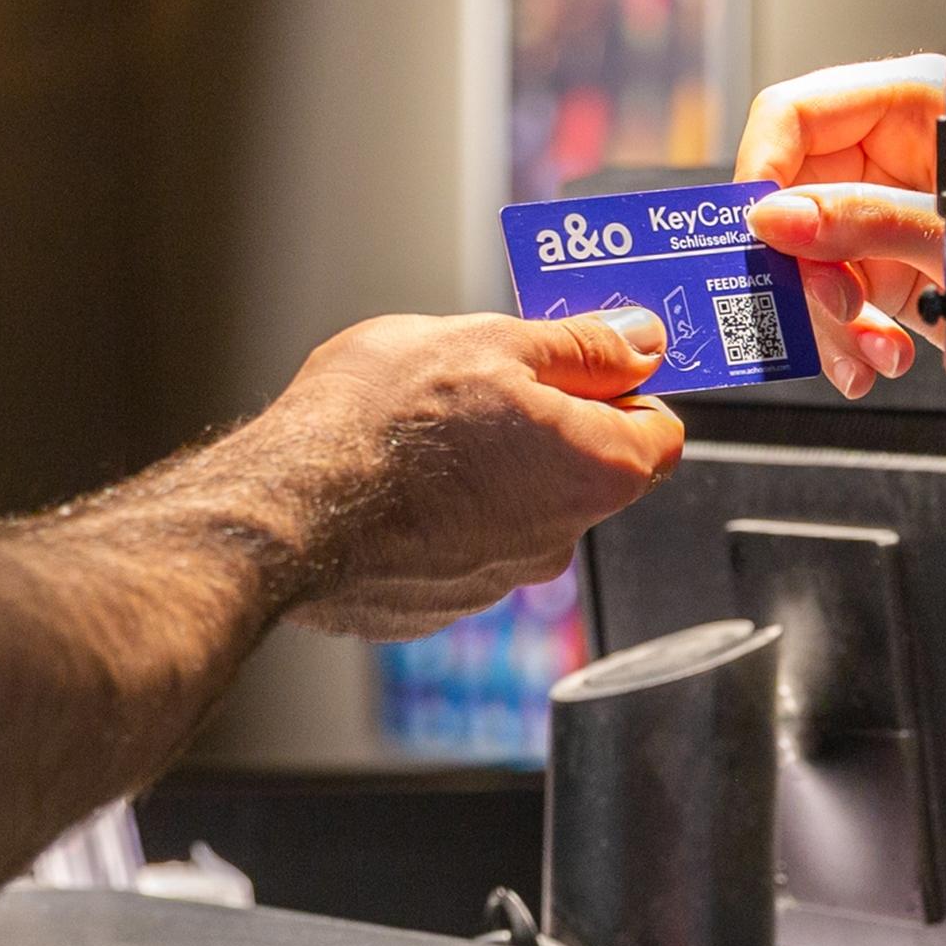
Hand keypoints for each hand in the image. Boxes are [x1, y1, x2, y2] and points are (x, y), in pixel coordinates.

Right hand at [256, 307, 685, 638]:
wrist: (287, 506)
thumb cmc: (385, 421)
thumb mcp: (495, 343)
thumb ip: (581, 346)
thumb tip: (640, 341)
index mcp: (598, 470)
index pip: (658, 430)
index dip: (621, 387)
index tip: (581, 361)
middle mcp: (562, 540)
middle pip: (584, 469)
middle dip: (546, 424)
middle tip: (482, 383)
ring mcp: (499, 581)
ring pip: (517, 508)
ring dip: (489, 468)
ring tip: (420, 430)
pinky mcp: (438, 604)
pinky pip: (459, 544)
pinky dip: (439, 513)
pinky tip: (391, 480)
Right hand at [736, 52, 945, 398]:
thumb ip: (866, 223)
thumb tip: (778, 220)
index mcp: (910, 104)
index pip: (796, 114)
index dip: (762, 167)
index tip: (754, 230)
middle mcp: (891, 154)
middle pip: (795, 198)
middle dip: (805, 269)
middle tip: (827, 310)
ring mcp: (889, 213)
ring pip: (812, 259)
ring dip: (830, 319)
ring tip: (868, 352)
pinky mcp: (895, 266)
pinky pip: (844, 297)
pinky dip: (852, 337)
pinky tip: (879, 358)